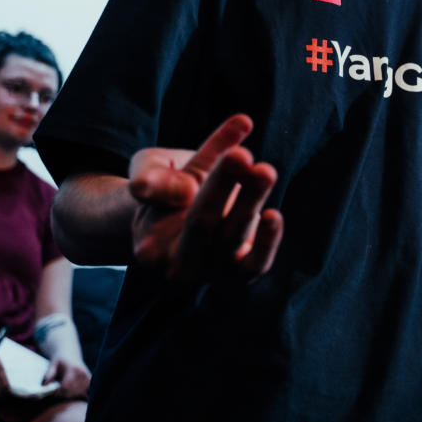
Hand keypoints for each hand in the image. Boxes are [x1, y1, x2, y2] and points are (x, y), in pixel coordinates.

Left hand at [42, 356, 91, 397]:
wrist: (70, 354)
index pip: (66, 386)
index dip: (58, 392)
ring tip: (63, 390)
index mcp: (73, 369)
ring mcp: (87, 377)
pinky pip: (85, 392)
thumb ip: (49, 374)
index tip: (52, 393)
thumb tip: (45, 386)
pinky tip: (73, 391)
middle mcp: (82, 373)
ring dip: (70, 395)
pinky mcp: (90, 380)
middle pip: (71, 391)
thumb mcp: (53, 364)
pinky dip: (78, 394)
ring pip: (78, 393)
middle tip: (56, 392)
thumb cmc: (60, 360)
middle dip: (63, 394)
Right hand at [127, 114, 283, 281]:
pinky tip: (273, 216)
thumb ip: (156, 177)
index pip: (166, 199)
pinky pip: (255, 264)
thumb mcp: (150, 170)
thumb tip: (186, 189)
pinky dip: (266, 241)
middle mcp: (178, 265)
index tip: (220, 149)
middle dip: (221, 185)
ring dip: (250, 199)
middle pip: (200, 222)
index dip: (186, 176)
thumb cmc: (164, 188)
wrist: (181, 220)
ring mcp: (212, 270)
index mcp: (149, 244)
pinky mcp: (241, 272)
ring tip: (264, 170)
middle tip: (240, 155)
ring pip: (232, 236)